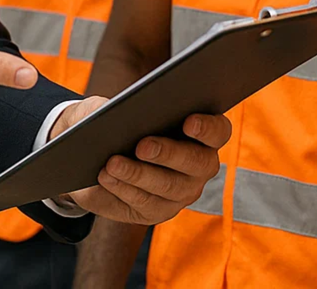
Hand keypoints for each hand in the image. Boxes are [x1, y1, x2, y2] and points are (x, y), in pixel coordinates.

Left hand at [49, 99, 230, 223]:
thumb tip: (119, 112)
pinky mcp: (159, 211)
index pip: (219, 130)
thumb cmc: (118, 120)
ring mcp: (182, 191)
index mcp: (202, 132)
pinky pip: (145, 203)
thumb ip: (122, 106)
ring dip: (139, 174)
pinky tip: (106, 177)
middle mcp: (200, 165)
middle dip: (169, 153)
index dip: (208, 127)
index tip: (188, 122)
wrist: (97, 154)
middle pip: (197, 162)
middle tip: (142, 146)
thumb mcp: (117, 107)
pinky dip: (123, 188)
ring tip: (112, 163)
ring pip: (168, 186)